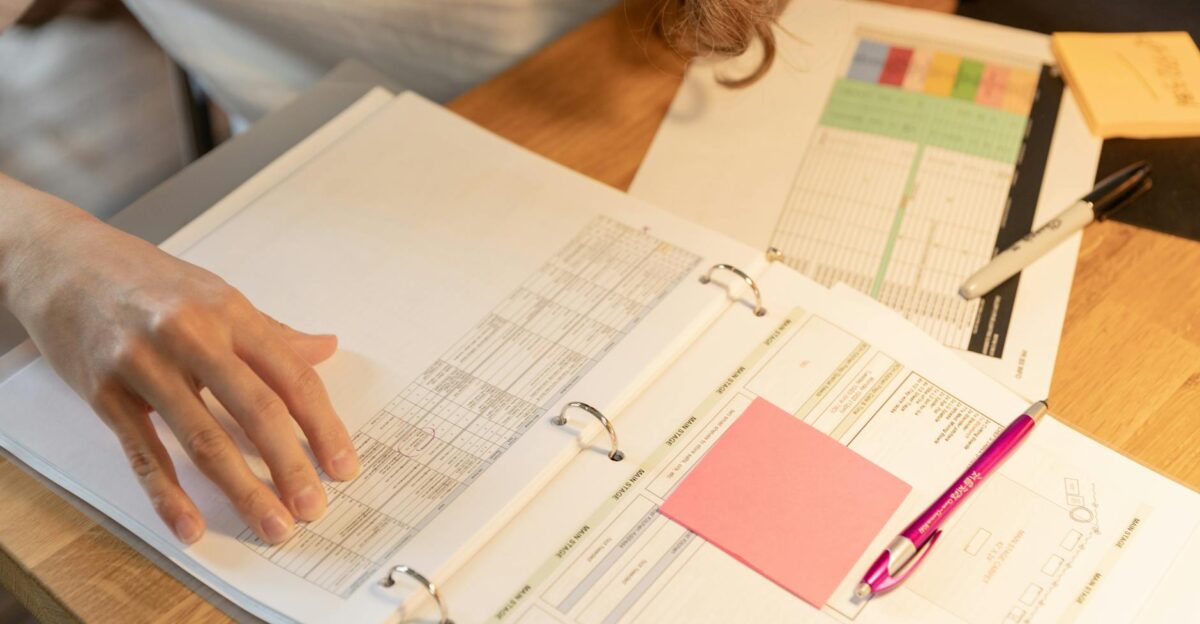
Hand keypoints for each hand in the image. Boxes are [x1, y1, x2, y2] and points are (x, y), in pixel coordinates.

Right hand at [0, 184, 359, 544]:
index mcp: (231, 312)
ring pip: (203, 437)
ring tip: (271, 525)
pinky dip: (168, 495)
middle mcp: (193, 336)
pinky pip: (143, 452)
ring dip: (242, 489)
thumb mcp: (216, 294)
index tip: (344, 466)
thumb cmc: (146, 280)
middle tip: (313, 509)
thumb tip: (327, 348)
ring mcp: (145, 364)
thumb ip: (272, 332)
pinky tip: (190, 526)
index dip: (323, 426)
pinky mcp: (104, 392)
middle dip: (289, 466)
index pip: (291, 377)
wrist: (61, 260)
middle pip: (255, 409)